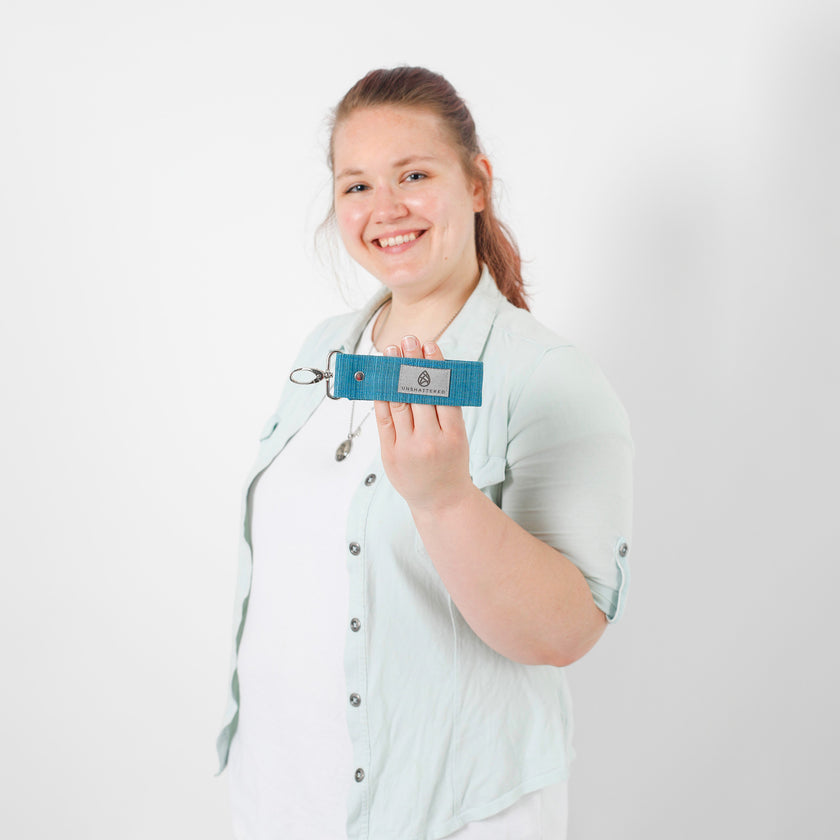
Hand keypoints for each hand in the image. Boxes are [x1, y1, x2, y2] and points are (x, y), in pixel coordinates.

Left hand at [374, 335, 473, 512]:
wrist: (441, 501)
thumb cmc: (451, 463)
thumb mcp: (457, 436)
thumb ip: (445, 409)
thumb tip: (429, 372)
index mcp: (454, 433)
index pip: (443, 391)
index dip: (435, 366)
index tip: (429, 345)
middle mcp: (431, 440)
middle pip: (419, 393)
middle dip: (412, 363)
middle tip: (407, 340)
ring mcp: (409, 447)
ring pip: (399, 402)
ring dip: (393, 374)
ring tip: (391, 353)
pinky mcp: (390, 453)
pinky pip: (384, 419)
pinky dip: (382, 397)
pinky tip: (380, 379)